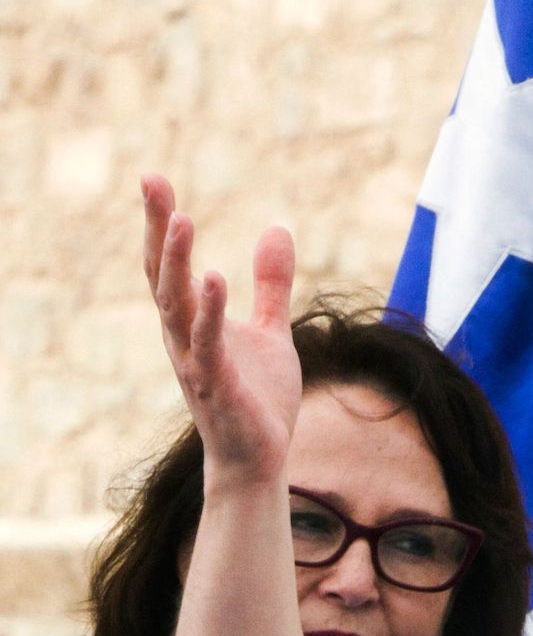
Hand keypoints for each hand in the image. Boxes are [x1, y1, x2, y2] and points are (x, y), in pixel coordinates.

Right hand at [141, 173, 301, 489]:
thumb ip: (271, 285)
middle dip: (156, 230)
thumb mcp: (272, 332)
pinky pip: (208, 344)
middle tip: (152, 182)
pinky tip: (216, 277)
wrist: (260, 458)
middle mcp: (182, 337)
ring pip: (175, 305)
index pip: (168, 264)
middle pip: (161, 275)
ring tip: (181, 219)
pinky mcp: (217, 386)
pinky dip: (210, 311)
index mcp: (192, 322)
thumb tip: (277, 229)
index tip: (153, 178)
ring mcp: (196, 361)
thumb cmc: (258, 398)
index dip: (159, 222)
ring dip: (176, 263)